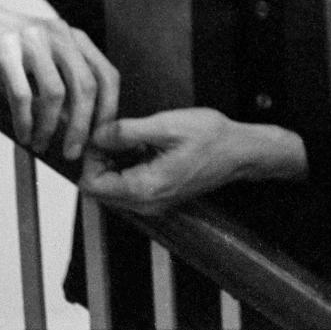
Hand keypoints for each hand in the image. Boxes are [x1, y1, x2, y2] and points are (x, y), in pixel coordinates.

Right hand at [0, 0, 118, 158]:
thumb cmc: (8, 47)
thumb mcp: (44, 60)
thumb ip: (63, 85)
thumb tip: (77, 129)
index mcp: (75, 39)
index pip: (107, 76)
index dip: (108, 110)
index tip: (100, 138)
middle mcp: (60, 35)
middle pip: (85, 87)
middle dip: (82, 126)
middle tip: (73, 152)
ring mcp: (33, 39)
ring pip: (55, 93)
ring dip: (50, 127)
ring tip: (42, 145)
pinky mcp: (4, 47)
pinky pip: (21, 93)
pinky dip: (24, 120)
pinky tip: (23, 134)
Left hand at [80, 108, 304, 214]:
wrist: (241, 152)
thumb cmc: (211, 138)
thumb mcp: (166, 125)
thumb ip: (126, 132)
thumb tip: (97, 135)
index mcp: (145, 188)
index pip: (92, 184)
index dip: (89, 157)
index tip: (102, 134)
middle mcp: (146, 203)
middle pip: (100, 188)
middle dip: (99, 159)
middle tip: (114, 132)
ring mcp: (153, 203)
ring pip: (113, 187)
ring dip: (114, 162)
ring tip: (130, 136)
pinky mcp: (160, 197)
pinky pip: (129, 186)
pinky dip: (127, 166)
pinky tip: (143, 145)